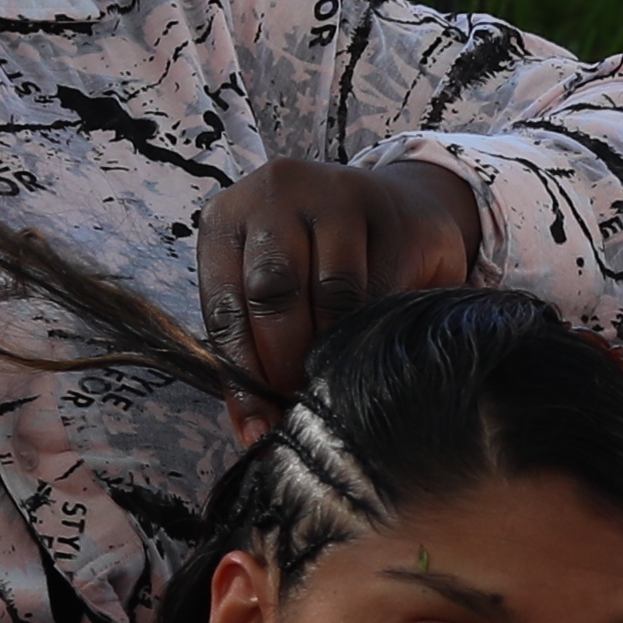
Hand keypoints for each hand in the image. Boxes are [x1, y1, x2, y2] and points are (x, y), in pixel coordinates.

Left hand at [195, 156, 482, 415]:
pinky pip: (382, 285)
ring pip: (331, 290)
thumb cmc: (320, 257)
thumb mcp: (273, 287)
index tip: (259, 424)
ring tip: (336, 379)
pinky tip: (373, 349)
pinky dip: (374, 328)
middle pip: (272, 290)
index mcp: (228, 217)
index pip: (223, 304)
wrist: (399, 205)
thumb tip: (255, 429)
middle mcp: (276, 192)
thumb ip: (255, 344)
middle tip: (302, 400)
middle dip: (285, 358)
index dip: (240, 371)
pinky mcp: (390, 210)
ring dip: (333, 346)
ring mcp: (337, 194)